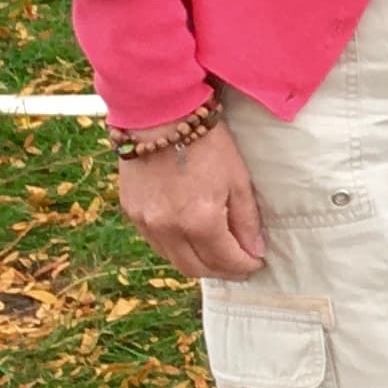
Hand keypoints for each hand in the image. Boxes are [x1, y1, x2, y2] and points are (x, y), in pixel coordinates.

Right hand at [119, 118, 266, 279]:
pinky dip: (176, 247)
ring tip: (216, 254)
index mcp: (199, 221)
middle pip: (197, 269)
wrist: (160, 116)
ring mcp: (146, 223)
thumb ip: (246, 220)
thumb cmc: (205, 143)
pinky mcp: (132, 213)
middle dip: (221, 271)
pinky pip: (156, 243)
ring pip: (174, 260)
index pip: (225, 260)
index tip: (256, 263)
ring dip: (197, 263)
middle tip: (238, 265)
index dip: (244, 266)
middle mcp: (169, 229)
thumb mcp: (237, 179)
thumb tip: (255, 250)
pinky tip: (190, 237)